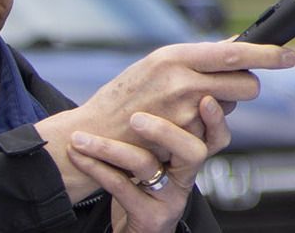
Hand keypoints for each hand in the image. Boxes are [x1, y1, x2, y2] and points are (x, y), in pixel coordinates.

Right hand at [37, 40, 294, 201]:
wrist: (90, 136)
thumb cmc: (125, 96)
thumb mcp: (155, 64)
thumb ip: (195, 57)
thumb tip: (237, 44)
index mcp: (174, 56)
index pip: (232, 52)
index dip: (265, 54)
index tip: (288, 55)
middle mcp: (182, 82)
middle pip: (245, 84)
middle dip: (246, 85)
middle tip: (231, 86)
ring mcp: (184, 114)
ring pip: (231, 107)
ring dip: (222, 106)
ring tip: (189, 106)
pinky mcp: (183, 140)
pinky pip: (214, 132)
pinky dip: (204, 128)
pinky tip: (180, 126)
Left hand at [65, 95, 229, 232]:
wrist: (135, 230)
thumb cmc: (145, 185)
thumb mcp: (161, 156)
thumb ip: (168, 124)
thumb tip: (167, 76)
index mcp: (192, 159)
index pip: (216, 136)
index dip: (215, 117)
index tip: (205, 97)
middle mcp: (186, 178)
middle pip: (193, 151)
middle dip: (165, 130)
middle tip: (136, 117)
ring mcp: (169, 199)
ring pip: (146, 167)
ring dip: (110, 149)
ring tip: (81, 138)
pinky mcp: (149, 217)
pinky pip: (120, 187)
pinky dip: (96, 167)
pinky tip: (78, 154)